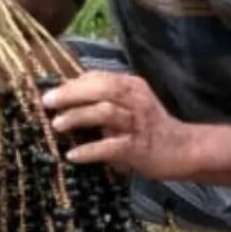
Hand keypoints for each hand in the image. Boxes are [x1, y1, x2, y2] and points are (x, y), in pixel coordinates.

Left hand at [42, 71, 195, 180]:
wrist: (183, 150)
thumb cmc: (150, 127)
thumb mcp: (131, 105)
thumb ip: (107, 98)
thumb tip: (69, 93)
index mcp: (133, 86)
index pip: (99, 77)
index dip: (73, 82)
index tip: (51, 91)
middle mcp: (137, 100)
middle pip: (101, 89)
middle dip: (71, 94)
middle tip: (47, 102)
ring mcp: (139, 123)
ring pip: (105, 113)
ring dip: (78, 117)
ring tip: (57, 125)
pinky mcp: (139, 147)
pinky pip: (111, 146)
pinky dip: (90, 150)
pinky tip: (72, 155)